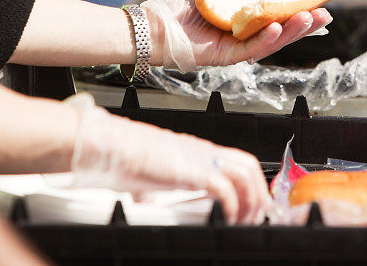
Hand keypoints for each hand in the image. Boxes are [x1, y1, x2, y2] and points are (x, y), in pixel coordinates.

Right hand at [67, 93, 270, 223]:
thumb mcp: (150, 174)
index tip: (254, 203)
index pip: (238, 161)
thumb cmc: (123, 156)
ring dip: (250, 200)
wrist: (108, 144)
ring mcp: (198, 159)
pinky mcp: (189, 171)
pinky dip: (232, 205)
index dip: (252, 183)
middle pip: (248, 165)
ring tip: (244, 221)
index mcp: (196, 151)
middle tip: (256, 216)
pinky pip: (223, 188)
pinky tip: (227, 219)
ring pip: (244, 174)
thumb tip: (147, 202)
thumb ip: (158, 186)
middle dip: (259, 192)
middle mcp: (202, 151)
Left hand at [141, 0, 331, 71]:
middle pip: (279, 31)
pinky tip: (279, 29)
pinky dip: (266, 40)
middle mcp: (241, 35)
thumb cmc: (173, 7)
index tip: (315, 1)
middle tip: (324, 14)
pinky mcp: (225, 57)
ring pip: (271, 42)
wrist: (151, 25)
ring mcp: (235, 48)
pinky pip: (251, 50)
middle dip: (303, 23)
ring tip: (310, 19)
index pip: (274, 15)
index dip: (294, 9)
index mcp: (240, 20)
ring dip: (292, 32)